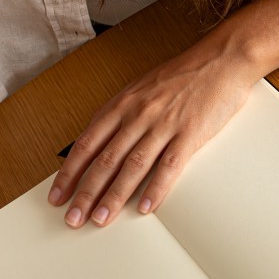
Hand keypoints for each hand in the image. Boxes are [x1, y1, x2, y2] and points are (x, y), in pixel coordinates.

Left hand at [48, 43, 257, 226]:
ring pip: (132, 166)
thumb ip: (120, 115)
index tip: (58, 195)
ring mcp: (164, 124)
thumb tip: (99, 143)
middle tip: (73, 218)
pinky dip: (156, 188)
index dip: (69, 173)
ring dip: (114, 196)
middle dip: (85, 193)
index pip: (87, 144)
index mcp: (123, 104)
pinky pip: (169, 165)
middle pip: (105, 160)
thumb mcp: (141, 89)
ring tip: (101, 219)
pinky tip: (145, 207)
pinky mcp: (190, 133)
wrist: (221, 59)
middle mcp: (138, 115)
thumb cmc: (183, 74)